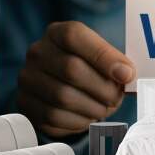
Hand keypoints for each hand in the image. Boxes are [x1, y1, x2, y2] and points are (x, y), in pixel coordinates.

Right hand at [17, 21, 134, 137]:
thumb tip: (128, 74)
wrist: (64, 86)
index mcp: (58, 33)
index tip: (127, 74)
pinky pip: (54, 117)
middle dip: (102, 88)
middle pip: (71, 69)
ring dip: (92, 107)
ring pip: (63, 97)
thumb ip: (117, 62)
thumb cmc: (91, 69)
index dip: (104, 56)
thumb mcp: (104, 58)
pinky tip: (88, 116)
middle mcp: (38, 52)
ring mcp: (28, 78)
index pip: (75, 37)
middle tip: (117, 97)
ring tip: (104, 108)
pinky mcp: (26, 104)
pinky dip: (78, 121)